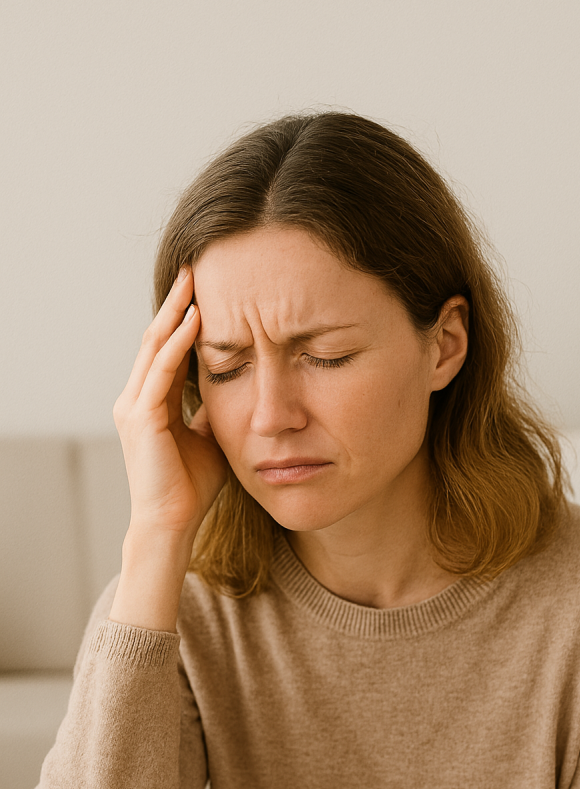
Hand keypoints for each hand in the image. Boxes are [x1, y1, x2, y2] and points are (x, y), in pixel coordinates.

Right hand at [113, 266, 228, 545]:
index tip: (204, 287)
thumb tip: (236, 383)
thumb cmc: (193, 485)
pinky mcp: (141, 417)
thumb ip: (214, 407)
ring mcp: (134, 406)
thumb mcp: (210, 434)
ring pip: (155, 346)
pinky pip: (162, 370)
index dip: (182, 317)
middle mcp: (136, 397)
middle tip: (196, 266)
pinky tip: (195, 318)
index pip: (166, 347)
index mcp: (151, 401)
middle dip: (176, 301)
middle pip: (156, 336)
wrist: (174, 522)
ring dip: (175, 311)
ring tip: (193, 280)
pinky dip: (178, 342)